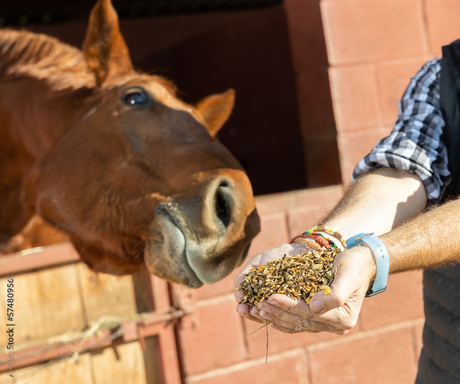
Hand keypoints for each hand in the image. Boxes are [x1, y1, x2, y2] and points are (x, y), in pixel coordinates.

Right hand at [233, 242, 306, 323]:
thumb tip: (237, 286)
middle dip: (248, 312)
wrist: (294, 250)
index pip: (247, 306)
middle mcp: (268, 302)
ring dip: (261, 314)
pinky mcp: (294, 302)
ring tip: (256, 309)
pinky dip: (278, 309)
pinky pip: (285, 309)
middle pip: (256, 313)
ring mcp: (280, 303)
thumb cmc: (273, 257)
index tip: (240, 300)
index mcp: (257, 295)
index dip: (242, 306)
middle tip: (245, 309)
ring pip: (270, 314)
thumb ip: (245, 274)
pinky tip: (271, 306)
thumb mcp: (256, 263)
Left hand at [235, 244, 375, 334]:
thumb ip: (336, 293)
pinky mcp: (319, 319)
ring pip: (296, 324)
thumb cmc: (353, 266)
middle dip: (277, 312)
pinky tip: (267, 316)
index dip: (288, 306)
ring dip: (275, 317)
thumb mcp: (348, 274)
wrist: (360, 264)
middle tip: (256, 304)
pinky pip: (297, 323)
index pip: (309, 314)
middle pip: (300, 321)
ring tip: (256, 309)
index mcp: (343, 318)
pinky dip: (282, 319)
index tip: (270, 297)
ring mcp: (326, 324)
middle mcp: (335, 326)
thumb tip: (315, 307)